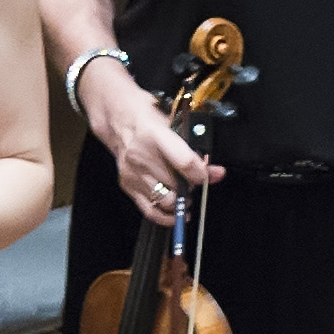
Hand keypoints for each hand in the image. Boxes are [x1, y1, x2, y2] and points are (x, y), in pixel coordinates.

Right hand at [91, 69, 217, 227]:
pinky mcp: (127, 185)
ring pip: (167, 201)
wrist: (117, 118)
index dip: (202, 173)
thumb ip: (195, 150)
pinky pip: (151, 210)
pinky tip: (177, 213)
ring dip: (181, 201)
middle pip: (177, 185)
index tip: (208, 175)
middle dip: (192, 186)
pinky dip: (167, 216)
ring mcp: (132, 173)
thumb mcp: (174, 124)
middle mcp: (140, 156)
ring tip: (185, 193)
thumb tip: (216, 172)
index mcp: (153, 134)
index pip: (184, 162)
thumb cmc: (147, 117)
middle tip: (194, 181)